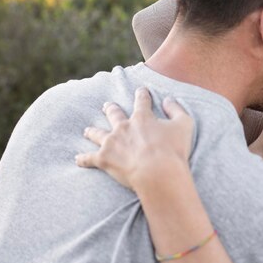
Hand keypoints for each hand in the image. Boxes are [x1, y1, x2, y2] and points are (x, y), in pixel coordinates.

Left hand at [76, 87, 193, 191]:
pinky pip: (89, 158)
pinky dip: (83, 159)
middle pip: (114, 114)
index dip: (142, 95)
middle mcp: (124, 127)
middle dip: (111, 109)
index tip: (141, 90)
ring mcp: (112, 143)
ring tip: (88, 130)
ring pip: (98, 134)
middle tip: (107, 106)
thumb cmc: (173, 150)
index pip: (142, 101)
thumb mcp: (184, 125)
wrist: (158, 173)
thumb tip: (170, 99)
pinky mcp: (104, 159)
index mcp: (142, 118)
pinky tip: (78, 159)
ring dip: (93, 131)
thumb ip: (177, 109)